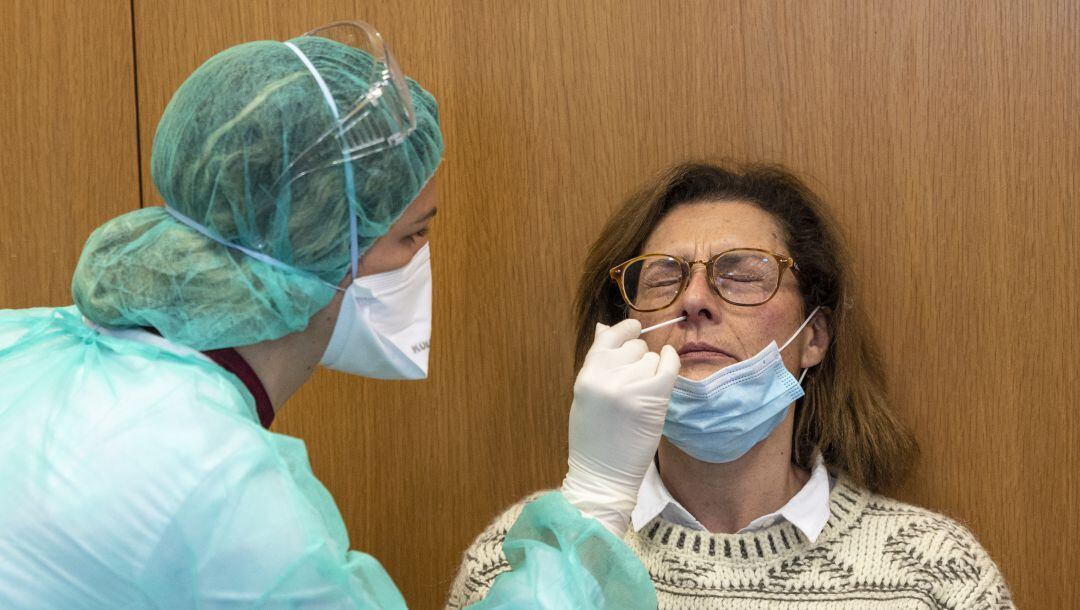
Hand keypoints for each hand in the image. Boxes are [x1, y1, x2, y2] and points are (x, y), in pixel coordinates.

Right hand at [560, 319, 680, 535]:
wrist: (603, 475)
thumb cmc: (593, 439)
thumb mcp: (586, 396)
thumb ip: (597, 362)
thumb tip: (603, 326)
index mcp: (587, 375)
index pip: (608, 337)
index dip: (624, 330)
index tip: (635, 328)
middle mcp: (607, 377)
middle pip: (634, 347)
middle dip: (638, 358)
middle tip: (635, 383)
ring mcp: (631, 387)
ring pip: (651, 358)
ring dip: (652, 370)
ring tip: (642, 395)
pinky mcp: (653, 398)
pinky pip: (668, 365)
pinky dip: (671, 361)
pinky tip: (669, 363)